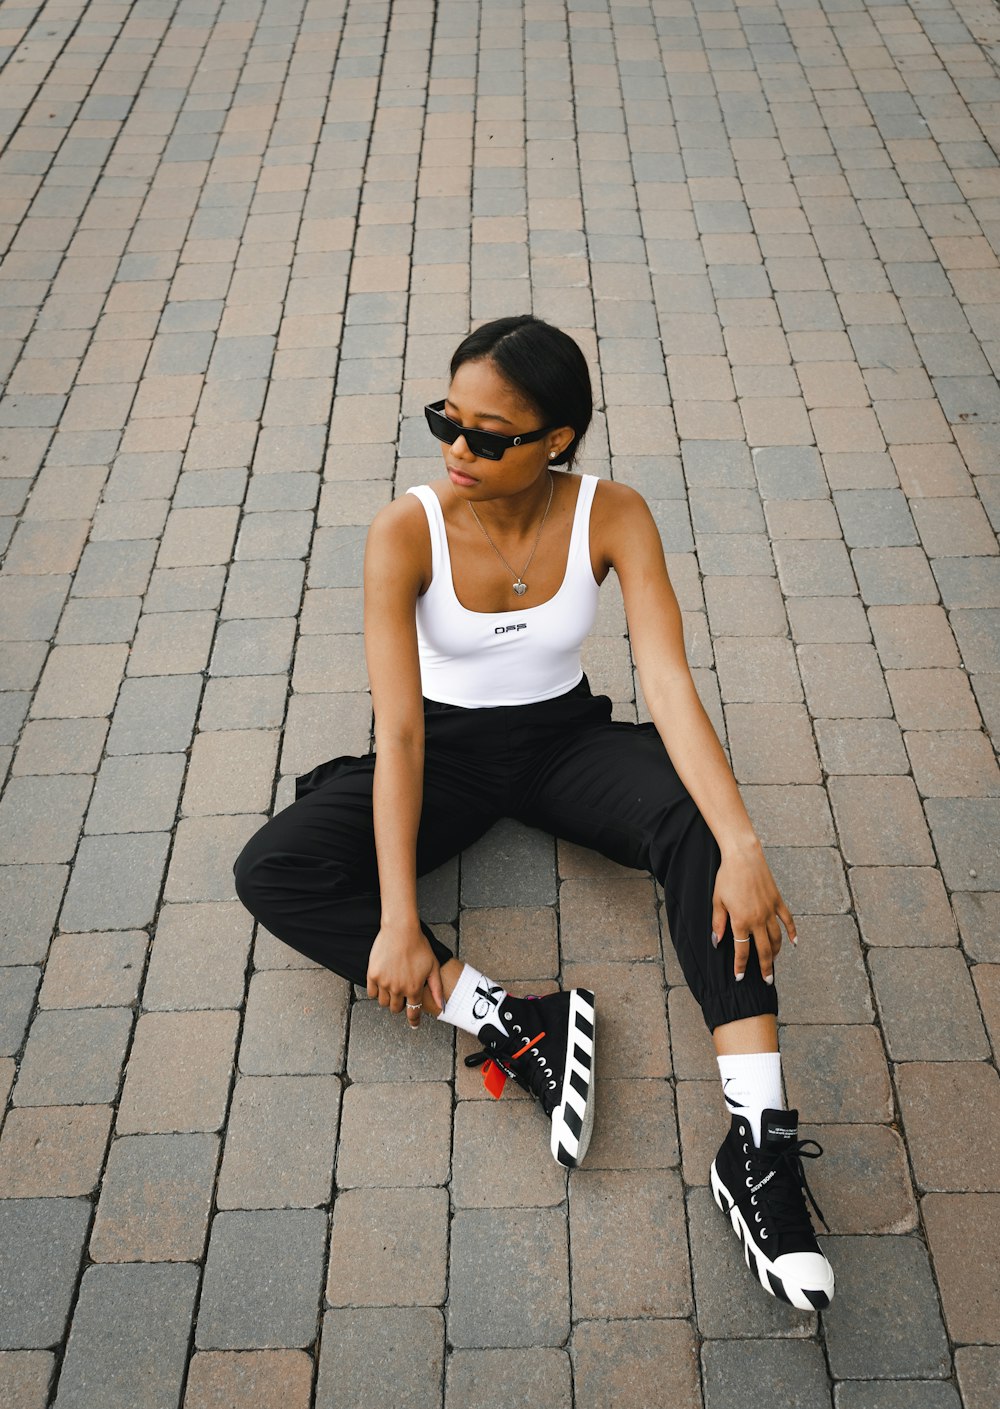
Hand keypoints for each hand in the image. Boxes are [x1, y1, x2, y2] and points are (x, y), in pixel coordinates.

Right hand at [366, 922, 444, 1027]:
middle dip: (399, 1006)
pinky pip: (371, 993)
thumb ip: (437, 988)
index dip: (414, 1020)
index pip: (413, 1012)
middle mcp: (398, 989)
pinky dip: (376, 992)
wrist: (400, 930)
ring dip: (388, 999)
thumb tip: (442, 1006)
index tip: (414, 1024)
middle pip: (395, 1009)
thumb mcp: (433, 967)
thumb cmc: (419, 946)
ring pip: (383, 1002)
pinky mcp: (373, 975)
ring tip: (391, 989)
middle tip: (401, 996)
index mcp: (414, 989)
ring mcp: (384, 983)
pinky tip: (381, 985)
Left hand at [711, 839, 796, 984]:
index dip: (740, 966)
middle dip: (765, 968)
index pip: (741, 951)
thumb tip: (717, 942)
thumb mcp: (717, 901)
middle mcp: (758, 919)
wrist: (743, 857)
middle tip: (767, 981)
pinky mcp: (778, 901)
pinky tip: (795, 943)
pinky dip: (793, 933)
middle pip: (763, 950)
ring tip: (773, 962)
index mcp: (741, 921)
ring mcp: (770, 911)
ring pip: (777, 938)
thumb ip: (718, 923)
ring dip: (776, 952)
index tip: (740, 978)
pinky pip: (788, 921)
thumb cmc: (726, 877)